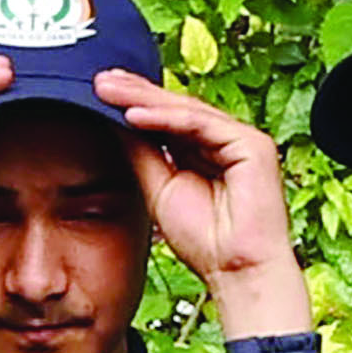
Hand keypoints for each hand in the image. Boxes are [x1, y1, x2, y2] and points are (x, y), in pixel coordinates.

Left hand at [92, 70, 314, 330]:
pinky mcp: (252, 144)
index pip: (167, 120)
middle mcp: (224, 140)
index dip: (134, 105)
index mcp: (204, 152)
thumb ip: (142, 154)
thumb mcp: (159, 190)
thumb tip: (116, 121)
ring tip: (110, 92)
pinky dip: (167, 118)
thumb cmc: (204, 241)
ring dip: (145, 100)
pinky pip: (202, 124)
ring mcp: (240, 140)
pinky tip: (135, 115)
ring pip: (187, 111)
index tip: (100, 93)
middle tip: (100, 80)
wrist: (236, 272)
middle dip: (136, 93)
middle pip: (175, 109)